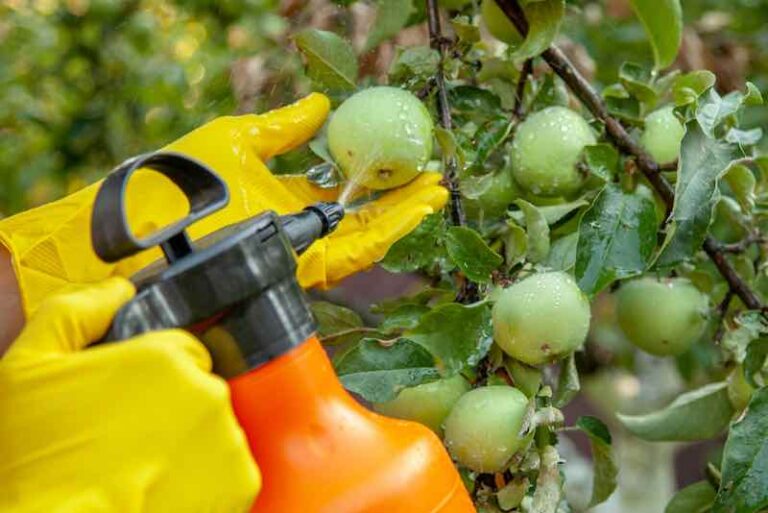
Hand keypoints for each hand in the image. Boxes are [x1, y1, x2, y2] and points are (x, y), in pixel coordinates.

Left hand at [0, 93, 446, 315]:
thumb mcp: (235, 140)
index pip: (340, 189)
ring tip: (438, 191)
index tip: (401, 153)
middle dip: (399, 197)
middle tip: (433, 175)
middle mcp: (297, 231)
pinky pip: (357, 251)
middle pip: (361, 215)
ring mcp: (302, 252)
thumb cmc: (177, 182)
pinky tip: (417, 210)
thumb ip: (282, 128)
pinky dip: (391, 231)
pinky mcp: (303, 268)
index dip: (373, 173)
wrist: (144, 225)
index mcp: (283, 200)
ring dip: (405, 215)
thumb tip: (321, 104)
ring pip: (367, 236)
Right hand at [0, 278, 259, 511]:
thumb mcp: (28, 367)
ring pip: (214, 428)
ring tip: (143, 469)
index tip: (127, 401)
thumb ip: (75, 312)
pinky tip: (165, 490)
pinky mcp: (239, 485)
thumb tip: (115, 289)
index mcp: (165, 358)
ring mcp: (227, 440)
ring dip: (189, 443)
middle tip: (128, 440)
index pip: (179, 350)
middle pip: (198, 388)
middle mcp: (207, 393)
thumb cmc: (34, 463)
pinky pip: (230, 470)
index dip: (150, 376)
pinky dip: (207, 480)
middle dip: (170, 407)